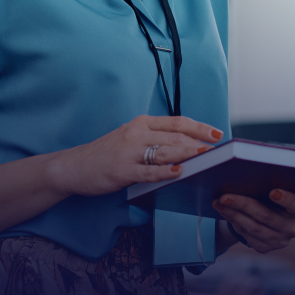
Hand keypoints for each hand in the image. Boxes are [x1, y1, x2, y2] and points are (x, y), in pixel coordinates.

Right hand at [46, 115, 222, 197]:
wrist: (75, 166)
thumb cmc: (107, 153)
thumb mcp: (131, 138)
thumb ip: (155, 138)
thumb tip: (188, 145)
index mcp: (142, 123)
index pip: (177, 122)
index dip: (199, 127)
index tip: (217, 134)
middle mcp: (137, 133)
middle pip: (175, 136)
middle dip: (199, 143)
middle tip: (218, 151)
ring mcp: (129, 152)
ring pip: (165, 151)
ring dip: (188, 155)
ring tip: (206, 158)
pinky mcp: (122, 170)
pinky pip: (148, 171)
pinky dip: (165, 172)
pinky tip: (179, 173)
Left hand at [213, 188, 294, 253]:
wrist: (272, 212)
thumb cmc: (275, 191)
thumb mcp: (279, 185)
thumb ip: (271, 181)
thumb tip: (246, 175)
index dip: (287, 199)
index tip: (273, 191)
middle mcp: (294, 227)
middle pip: (267, 216)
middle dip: (243, 205)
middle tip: (225, 196)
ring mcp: (280, 240)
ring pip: (253, 227)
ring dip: (233, 214)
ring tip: (218, 202)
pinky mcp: (265, 247)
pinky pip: (246, 235)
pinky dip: (233, 221)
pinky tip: (224, 211)